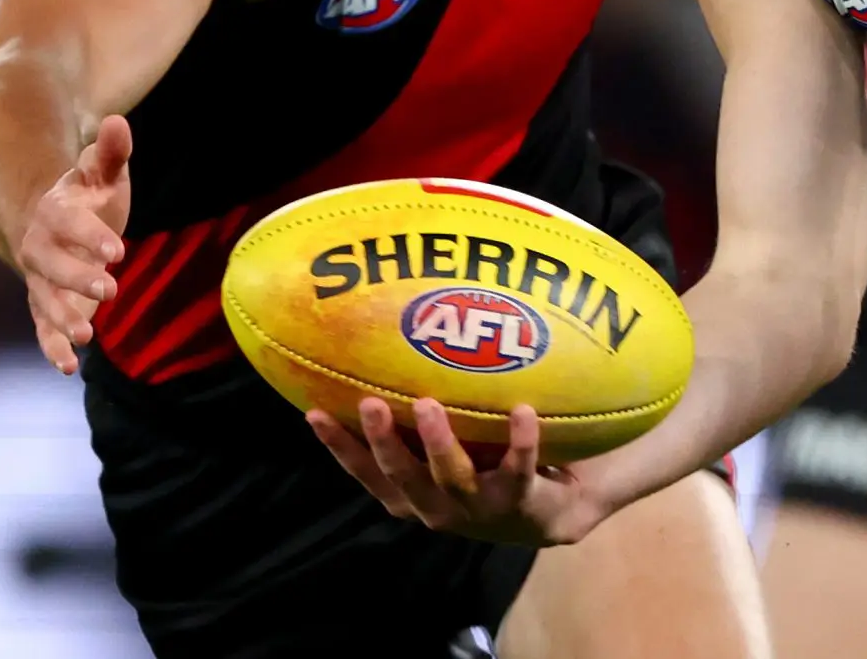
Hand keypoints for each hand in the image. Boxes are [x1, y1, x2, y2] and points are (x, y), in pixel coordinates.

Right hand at [17, 114, 132, 373]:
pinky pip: (42, 327)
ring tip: (88, 335)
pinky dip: (52, 346)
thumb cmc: (86, 194)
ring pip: (44, 299)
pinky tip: (68, 367)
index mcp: (54, 212)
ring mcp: (39, 278)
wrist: (49, 219)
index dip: (90, 235)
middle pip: (52, 265)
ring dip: (63, 318)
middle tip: (111, 289)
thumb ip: (109, 152)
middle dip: (79, 277)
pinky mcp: (45, 302)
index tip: (118, 250)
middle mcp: (39, 247)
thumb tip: (116, 122)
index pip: (68, 223)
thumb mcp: (100, 172)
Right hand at [308, 397, 612, 545]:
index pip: (365, 472)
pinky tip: (523, 409)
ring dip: (437, 441)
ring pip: (451, 476)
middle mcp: (436, 507)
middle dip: (382, 441)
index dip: (338, 446)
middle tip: (369, 403)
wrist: (554, 514)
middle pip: (401, 476)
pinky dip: (521, 440)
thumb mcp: (444, 448)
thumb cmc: (485, 467)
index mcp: (410, 495)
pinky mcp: (520, 502)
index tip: (312, 411)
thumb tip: (380, 353)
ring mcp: (477, 508)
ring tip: (427, 404)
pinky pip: (519, 468)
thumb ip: (416, 415)